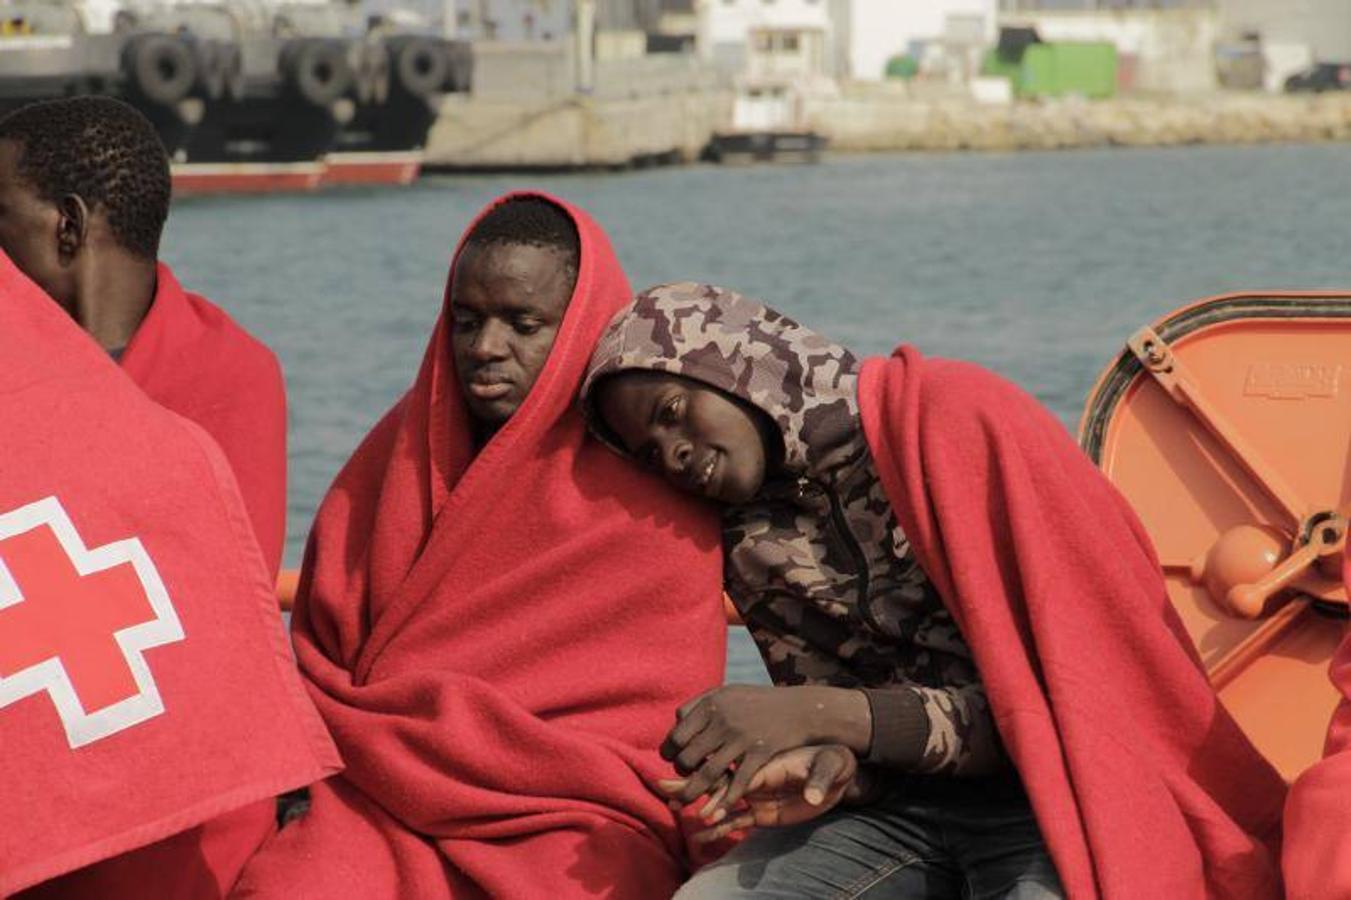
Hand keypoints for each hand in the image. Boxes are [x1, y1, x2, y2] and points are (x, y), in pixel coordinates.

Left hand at [659, 684, 870, 816]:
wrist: (799, 709)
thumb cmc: (759, 702)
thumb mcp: (728, 693)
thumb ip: (702, 705)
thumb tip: (676, 720)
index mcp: (711, 705)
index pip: (677, 734)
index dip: (670, 750)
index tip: (673, 758)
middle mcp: (722, 721)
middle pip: (687, 756)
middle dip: (680, 772)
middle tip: (683, 776)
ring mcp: (741, 739)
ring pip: (706, 775)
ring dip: (692, 794)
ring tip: (684, 803)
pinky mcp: (759, 754)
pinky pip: (736, 783)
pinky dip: (724, 800)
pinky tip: (716, 810)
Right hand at [660, 745, 858, 843]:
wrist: (838, 769)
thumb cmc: (833, 762)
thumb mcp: (829, 767)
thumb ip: (818, 781)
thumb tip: (812, 796)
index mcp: (769, 764)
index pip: (739, 775)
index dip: (721, 789)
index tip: (701, 796)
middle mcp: (757, 779)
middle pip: (720, 783)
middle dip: (694, 788)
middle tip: (667, 792)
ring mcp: (758, 795)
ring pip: (722, 800)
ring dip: (700, 805)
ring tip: (674, 807)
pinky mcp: (763, 812)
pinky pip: (736, 820)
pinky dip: (719, 826)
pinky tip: (701, 836)